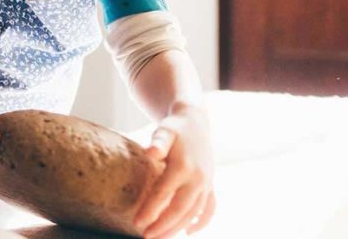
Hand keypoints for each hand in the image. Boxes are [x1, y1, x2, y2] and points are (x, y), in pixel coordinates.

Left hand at [134, 104, 215, 237]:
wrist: (195, 121)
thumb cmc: (175, 127)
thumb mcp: (165, 130)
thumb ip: (158, 141)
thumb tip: (150, 152)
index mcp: (184, 166)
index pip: (164, 193)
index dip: (151, 210)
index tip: (137, 223)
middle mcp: (198, 177)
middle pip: (180, 209)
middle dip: (163, 226)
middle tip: (146, 237)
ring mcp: (206, 183)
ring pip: (194, 213)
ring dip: (177, 228)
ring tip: (160, 238)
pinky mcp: (210, 184)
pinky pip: (209, 208)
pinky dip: (201, 222)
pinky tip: (188, 232)